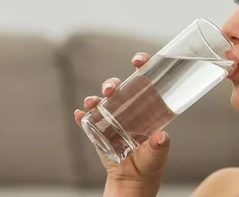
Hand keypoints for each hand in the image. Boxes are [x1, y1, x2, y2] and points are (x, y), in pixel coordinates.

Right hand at [74, 52, 169, 196]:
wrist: (134, 178)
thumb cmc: (151, 160)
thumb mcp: (158, 152)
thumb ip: (160, 144)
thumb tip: (160, 137)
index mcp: (145, 104)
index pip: (143, 78)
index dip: (141, 64)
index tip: (137, 61)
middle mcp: (126, 106)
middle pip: (117, 86)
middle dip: (111, 83)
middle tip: (110, 89)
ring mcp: (110, 117)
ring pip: (100, 100)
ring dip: (94, 98)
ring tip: (92, 102)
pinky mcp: (98, 130)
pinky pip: (86, 120)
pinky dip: (81, 116)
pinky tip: (79, 115)